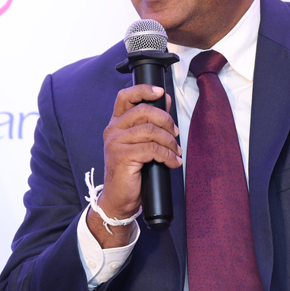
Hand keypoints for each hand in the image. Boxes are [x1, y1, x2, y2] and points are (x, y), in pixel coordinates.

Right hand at [87, 84, 181, 246]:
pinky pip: (152, 149)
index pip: (125, 97)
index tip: (161, 92)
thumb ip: (150, 122)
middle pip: (144, 111)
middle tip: (176, 133)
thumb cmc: (131, 172)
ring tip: (176, 152)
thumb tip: (165, 99)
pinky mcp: (122, 156)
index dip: (144, 90)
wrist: (119, 200)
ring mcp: (116, 143)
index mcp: (116, 124)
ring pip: (151, 130)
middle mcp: (113, 130)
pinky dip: (168, 155)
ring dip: (170, 141)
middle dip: (166, 120)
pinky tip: (173, 162)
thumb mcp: (141, 143)